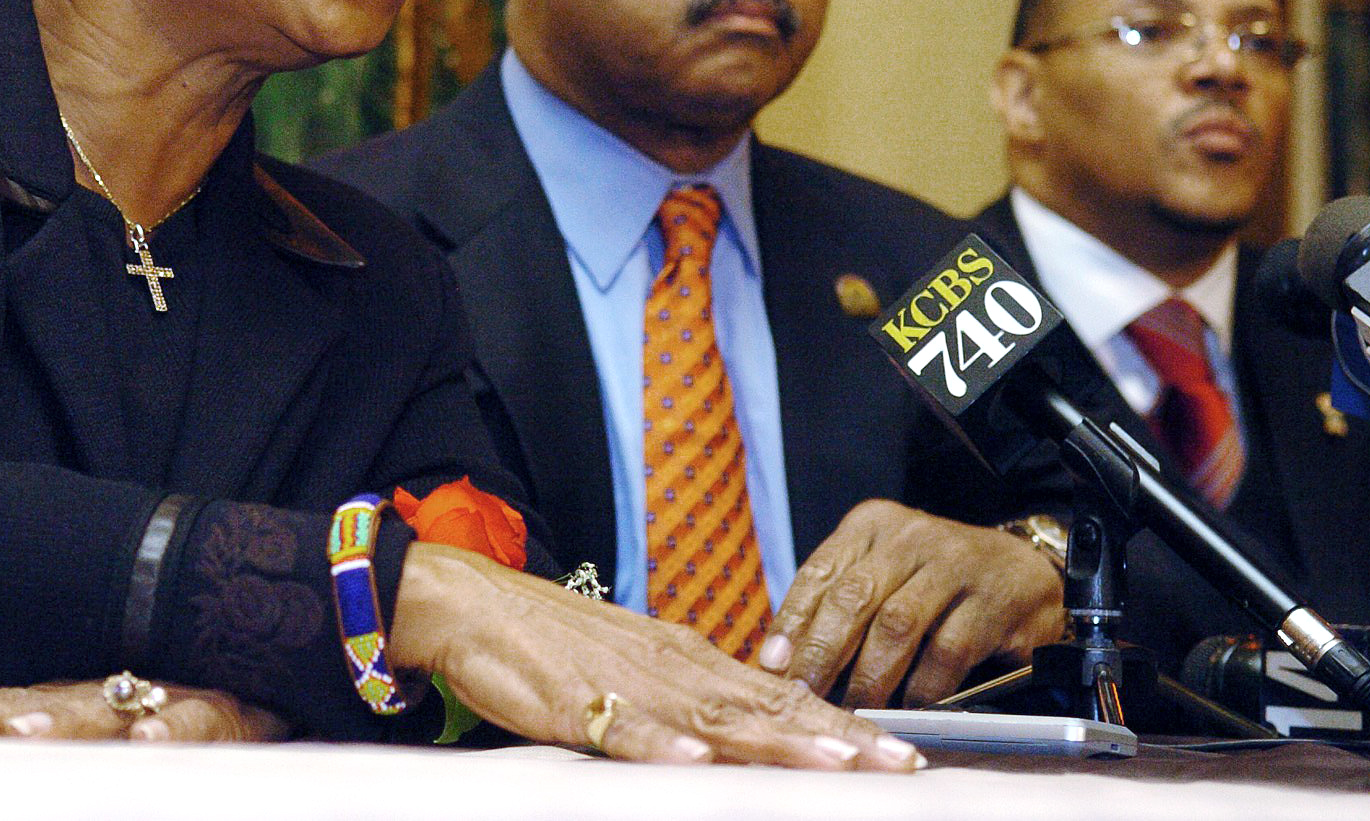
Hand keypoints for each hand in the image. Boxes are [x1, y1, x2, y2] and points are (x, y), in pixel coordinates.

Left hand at [0, 677, 287, 742]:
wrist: (288, 672)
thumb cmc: (190, 727)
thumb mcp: (116, 742)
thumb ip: (60, 758)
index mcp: (79, 703)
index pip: (2, 707)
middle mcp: (114, 696)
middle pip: (36, 707)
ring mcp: (167, 701)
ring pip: (109, 710)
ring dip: (66, 722)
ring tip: (25, 737)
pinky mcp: (229, 714)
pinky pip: (198, 722)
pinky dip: (173, 728)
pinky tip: (149, 738)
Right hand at [387, 543, 923, 769]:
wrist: (473, 606)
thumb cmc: (553, 642)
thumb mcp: (636, 667)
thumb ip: (690, 697)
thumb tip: (744, 732)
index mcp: (689, 658)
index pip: (782, 696)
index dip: (842, 725)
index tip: (897, 751)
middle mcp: (672, 667)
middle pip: (768, 707)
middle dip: (836, 739)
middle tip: (897, 763)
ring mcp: (627, 683)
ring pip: (714, 716)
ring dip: (775, 741)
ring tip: (830, 762)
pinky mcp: (575, 702)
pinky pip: (623, 726)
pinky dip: (663, 742)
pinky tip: (696, 757)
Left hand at [770, 499, 1065, 707]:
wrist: (1023, 572)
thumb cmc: (934, 584)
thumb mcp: (883, 576)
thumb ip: (838, 608)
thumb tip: (782, 663)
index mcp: (871, 526)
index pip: (819, 573)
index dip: (792, 623)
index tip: (773, 665)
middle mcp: (910, 535)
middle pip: (854, 597)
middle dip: (823, 654)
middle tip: (805, 697)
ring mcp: (955, 562)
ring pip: (897, 625)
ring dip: (870, 677)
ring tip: (853, 711)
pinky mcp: (994, 599)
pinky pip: (947, 651)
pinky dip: (923, 688)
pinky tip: (908, 709)